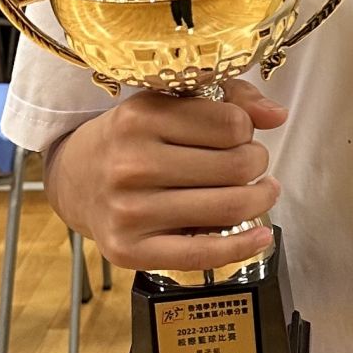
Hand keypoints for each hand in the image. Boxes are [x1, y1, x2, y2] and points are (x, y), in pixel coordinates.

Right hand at [44, 78, 286, 272]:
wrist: (75, 180)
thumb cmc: (131, 139)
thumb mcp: (168, 103)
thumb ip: (227, 98)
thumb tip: (277, 115)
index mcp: (140, 117)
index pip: (231, 123)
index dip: (247, 128)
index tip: (240, 134)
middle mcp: (132, 163)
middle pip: (237, 166)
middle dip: (257, 162)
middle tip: (251, 163)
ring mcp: (130, 210)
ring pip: (228, 207)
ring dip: (259, 199)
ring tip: (260, 191)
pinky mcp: (131, 250)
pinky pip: (203, 254)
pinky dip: (243, 247)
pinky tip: (261, 235)